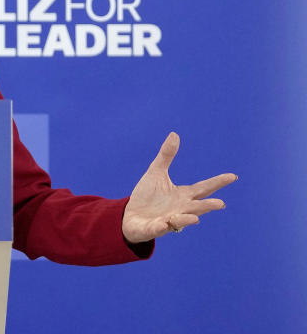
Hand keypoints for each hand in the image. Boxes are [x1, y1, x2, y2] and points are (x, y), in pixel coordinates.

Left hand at [122, 132, 236, 242]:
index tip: (233, 176)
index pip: (203, 188)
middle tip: (220, 203)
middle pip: (196, 207)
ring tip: (195, 217)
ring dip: (188, 219)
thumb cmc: (147, 196)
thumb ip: (166, 156)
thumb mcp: (156, 172)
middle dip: (207, 206)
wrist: (130, 216)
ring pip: (181, 220)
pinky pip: (159, 228)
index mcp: (183, 196)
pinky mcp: (154, 228)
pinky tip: (165, 222)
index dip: (217, 182)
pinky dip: (162, 226)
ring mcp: (168, 220)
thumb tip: (175, 134)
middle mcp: (180, 209)